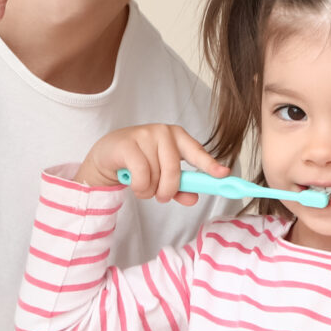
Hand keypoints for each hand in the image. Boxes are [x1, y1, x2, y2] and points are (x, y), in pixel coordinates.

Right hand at [78, 123, 229, 203]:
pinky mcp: (128, 144)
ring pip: (156, 176)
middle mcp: (163, 132)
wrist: (107, 156)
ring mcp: (145, 135)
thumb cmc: (139, 163)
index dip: (210, 165)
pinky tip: (133, 184)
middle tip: (161, 198)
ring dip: (149, 190)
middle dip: (168, 190)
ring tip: (141, 185)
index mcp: (177, 137)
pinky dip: (139, 187)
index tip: (223, 174)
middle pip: (174, 170)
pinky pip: (141, 175)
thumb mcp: (162, 176)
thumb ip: (180, 187)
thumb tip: (193, 198)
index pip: (197, 152)